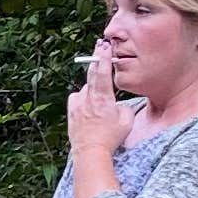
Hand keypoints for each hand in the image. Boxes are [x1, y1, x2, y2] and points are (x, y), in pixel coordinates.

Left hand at [70, 42, 136, 170]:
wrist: (90, 152)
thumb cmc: (110, 138)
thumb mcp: (127, 121)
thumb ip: (122, 107)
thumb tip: (116, 104)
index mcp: (103, 98)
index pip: (103, 72)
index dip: (104, 57)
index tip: (105, 46)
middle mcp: (88, 98)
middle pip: (91, 74)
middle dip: (96, 60)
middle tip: (99, 48)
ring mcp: (77, 104)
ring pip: (86, 89)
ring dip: (92, 89)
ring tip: (99, 101)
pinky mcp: (71, 111)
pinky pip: (77, 99)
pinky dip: (83, 99)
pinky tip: (88, 107)